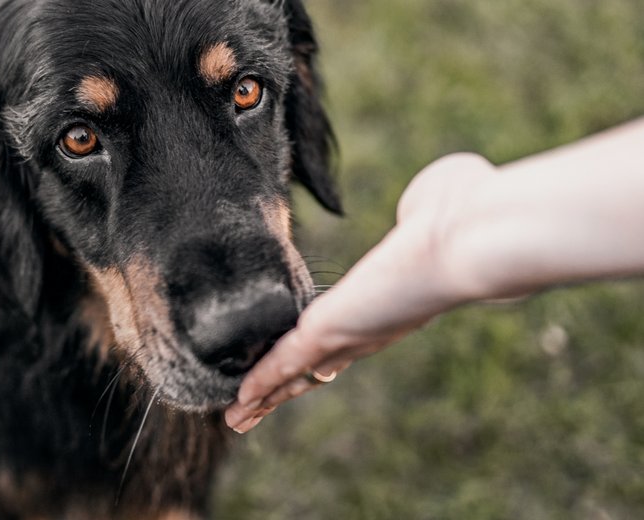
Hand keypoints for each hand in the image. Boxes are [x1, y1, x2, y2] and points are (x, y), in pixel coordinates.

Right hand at [225, 153, 500, 432]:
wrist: (471, 236)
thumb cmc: (463, 211)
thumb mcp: (430, 203)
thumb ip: (416, 208)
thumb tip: (416, 208)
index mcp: (390, 305)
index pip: (346, 338)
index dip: (319, 353)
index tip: (301, 363)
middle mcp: (370, 331)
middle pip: (316, 371)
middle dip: (283, 390)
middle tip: (256, 410)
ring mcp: (349, 335)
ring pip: (296, 375)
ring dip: (265, 397)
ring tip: (236, 419)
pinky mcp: (329, 331)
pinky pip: (285, 362)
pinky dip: (261, 383)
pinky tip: (239, 400)